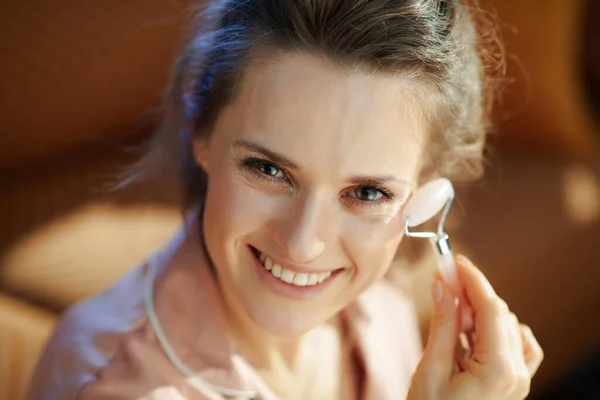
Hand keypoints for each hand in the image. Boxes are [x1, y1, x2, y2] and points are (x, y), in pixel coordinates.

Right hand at [407, 256, 543, 399]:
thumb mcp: (431, 367)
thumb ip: (443, 323)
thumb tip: (442, 283)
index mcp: (498, 369)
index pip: (490, 308)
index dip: (471, 279)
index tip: (452, 259)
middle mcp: (516, 374)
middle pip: (499, 313)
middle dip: (471, 292)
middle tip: (442, 281)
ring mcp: (519, 380)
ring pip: (507, 326)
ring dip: (480, 311)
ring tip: (451, 312)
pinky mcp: (513, 383)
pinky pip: (519, 346)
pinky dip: (499, 330)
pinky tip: (476, 329)